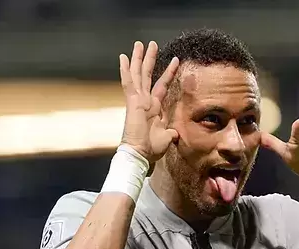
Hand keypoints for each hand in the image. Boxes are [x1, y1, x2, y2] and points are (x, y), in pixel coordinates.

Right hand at [119, 41, 179, 162]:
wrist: (140, 154)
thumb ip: (171, 132)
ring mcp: (138, 100)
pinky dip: (125, 70)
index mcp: (154, 108)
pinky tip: (123, 57)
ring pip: (138, 74)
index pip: (162, 86)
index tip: (175, 60)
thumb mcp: (167, 138)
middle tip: (151, 44)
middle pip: (147, 75)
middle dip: (149, 59)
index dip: (168, 73)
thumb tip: (175, 133)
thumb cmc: (152, 149)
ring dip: (139, 59)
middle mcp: (145, 101)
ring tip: (140, 44)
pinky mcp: (131, 101)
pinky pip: (128, 82)